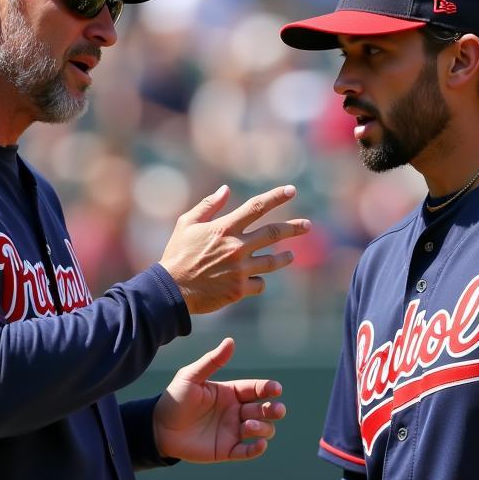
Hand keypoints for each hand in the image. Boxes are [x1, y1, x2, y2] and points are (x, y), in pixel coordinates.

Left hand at [153, 338, 285, 462]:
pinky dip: (257, 449)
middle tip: (276, 410)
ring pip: (261, 430)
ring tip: (249, 425)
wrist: (158, 428)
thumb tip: (231, 341)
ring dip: (263, 428)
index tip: (276, 389)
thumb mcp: (191, 376)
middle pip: (264, 410)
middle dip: (274, 409)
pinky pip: (247, 452)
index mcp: (231, 393)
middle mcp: (236, 412)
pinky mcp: (227, 450)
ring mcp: (232, 431)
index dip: (268, 388)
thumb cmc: (174, 399)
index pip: (256, 389)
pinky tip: (259, 444)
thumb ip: (212, 361)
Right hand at [159, 184, 309, 313]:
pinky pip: (260, 283)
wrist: (171, 290)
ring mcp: (240, 270)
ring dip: (284, 258)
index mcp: (224, 228)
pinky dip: (260, 280)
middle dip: (294, 228)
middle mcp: (236, 247)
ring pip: (272, 261)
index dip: (276, 197)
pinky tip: (257, 280)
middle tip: (307, 226)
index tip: (292, 190)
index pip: (257, 207)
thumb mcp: (187, 224)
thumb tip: (226, 189)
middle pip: (273, 233)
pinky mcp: (239, 290)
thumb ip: (208, 206)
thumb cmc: (177, 255)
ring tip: (290, 256)